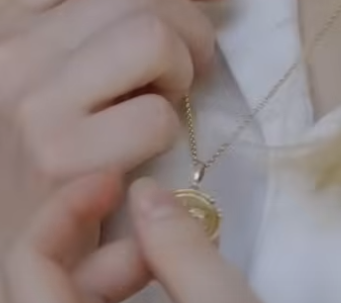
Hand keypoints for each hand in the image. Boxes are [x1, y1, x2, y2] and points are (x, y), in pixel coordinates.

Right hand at [0, 0, 225, 253]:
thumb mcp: (60, 61)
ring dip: (184, 70)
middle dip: (194, 27)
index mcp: (12, 11)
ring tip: (171, 96)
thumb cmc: (47, 138)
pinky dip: (170, 126)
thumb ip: (98, 17)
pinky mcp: (59, 158)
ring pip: (154, 39)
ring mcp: (32, 101)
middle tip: (197, 64)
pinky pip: (156, 115)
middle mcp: (13, 46)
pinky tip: (152, 139)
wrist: (12, 227)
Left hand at [4, 174, 262, 302]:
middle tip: (172, 234)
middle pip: (49, 287)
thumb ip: (182, 247)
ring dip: (122, 273)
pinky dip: (125, 296)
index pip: (27, 267)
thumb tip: (146, 191)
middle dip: (112, 249)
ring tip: (179, 261)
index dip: (65, 209)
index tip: (117, 181)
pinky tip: (169, 286)